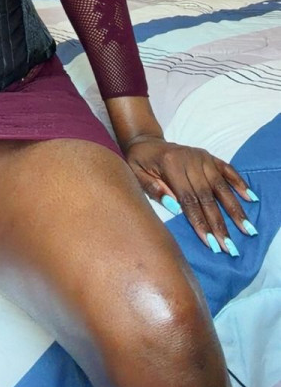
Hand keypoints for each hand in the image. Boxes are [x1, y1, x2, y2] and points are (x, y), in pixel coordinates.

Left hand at [123, 136, 258, 255]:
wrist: (146, 141)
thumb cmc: (139, 162)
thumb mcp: (136, 174)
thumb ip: (153, 189)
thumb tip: (174, 206)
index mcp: (171, 165)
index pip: (188, 199)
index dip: (200, 222)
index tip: (210, 242)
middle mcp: (190, 159)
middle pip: (207, 196)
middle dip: (219, 223)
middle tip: (229, 245)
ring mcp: (202, 157)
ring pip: (221, 186)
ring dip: (234, 209)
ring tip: (246, 228)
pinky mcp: (209, 156)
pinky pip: (227, 170)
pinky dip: (239, 183)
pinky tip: (250, 198)